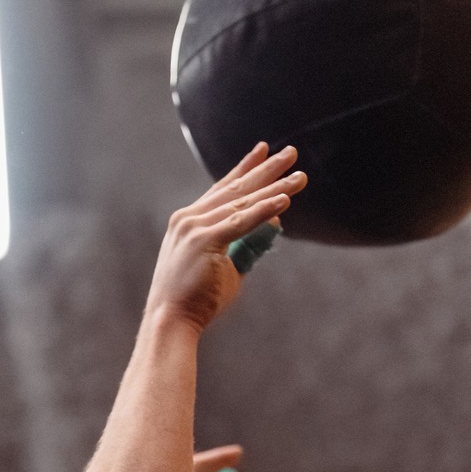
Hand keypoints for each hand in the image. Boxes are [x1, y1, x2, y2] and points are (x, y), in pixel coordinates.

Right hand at [145, 143, 305, 334]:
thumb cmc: (197, 300)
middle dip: (266, 169)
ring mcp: (194, 227)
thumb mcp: (225, 265)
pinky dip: (264, 209)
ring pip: (243, 202)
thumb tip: (274, 224)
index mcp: (188, 221)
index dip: (245, 168)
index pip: (222, 188)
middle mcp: (188, 218)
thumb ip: (246, 244)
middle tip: (291, 153)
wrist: (171, 320)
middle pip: (236, 188)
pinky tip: (285, 199)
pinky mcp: (203, 241)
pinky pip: (241, 221)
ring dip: (274, 187)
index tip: (263, 151)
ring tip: (299, 176)